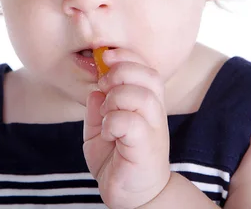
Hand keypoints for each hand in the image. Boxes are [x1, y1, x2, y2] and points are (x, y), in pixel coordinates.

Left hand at [83, 49, 170, 208]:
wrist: (132, 195)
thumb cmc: (117, 158)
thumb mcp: (100, 127)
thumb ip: (97, 108)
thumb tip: (96, 89)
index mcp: (145, 102)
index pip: (145, 67)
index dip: (126, 56)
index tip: (104, 56)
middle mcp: (154, 112)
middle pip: (149, 75)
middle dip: (120, 72)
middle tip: (104, 87)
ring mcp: (153, 129)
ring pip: (141, 96)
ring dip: (115, 98)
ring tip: (106, 114)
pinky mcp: (146, 147)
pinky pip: (131, 123)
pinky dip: (112, 122)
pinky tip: (107, 133)